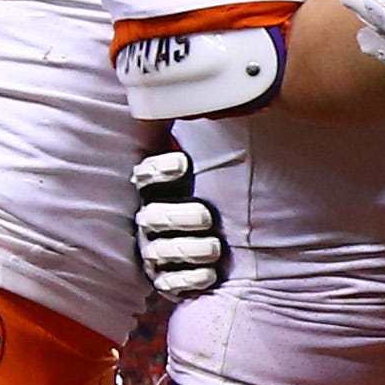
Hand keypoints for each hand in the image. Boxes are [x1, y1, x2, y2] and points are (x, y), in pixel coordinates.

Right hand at [131, 147, 225, 301]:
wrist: (239, 247)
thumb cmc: (224, 199)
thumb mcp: (219, 171)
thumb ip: (213, 147)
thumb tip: (222, 101)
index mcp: (159, 190)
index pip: (146, 176)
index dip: (160, 169)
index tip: (184, 163)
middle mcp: (151, 220)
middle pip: (153, 217)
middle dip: (178, 217)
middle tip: (207, 218)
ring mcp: (155, 253)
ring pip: (159, 252)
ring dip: (187, 250)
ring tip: (215, 249)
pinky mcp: (166, 281)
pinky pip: (168, 283)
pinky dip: (188, 280)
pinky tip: (209, 275)